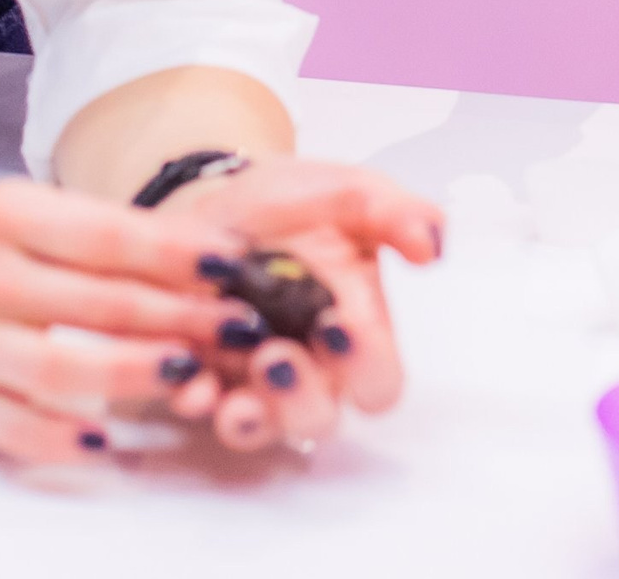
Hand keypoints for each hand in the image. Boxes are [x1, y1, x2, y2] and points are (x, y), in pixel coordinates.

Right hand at [0, 178, 256, 467]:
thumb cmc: (17, 258)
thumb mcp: (56, 225)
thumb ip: (130, 239)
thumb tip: (232, 260)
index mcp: (2, 212)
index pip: (105, 234)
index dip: (176, 253)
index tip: (237, 267)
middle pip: (93, 300)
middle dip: (177, 315)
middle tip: (241, 328)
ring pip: (57, 368)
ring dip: (133, 371)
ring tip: (192, 373)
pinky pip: (18, 431)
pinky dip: (68, 438)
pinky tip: (115, 438)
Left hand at [166, 155, 446, 453]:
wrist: (219, 196)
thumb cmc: (296, 203)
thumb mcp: (350, 192)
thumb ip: (394, 213)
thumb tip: (432, 245)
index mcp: (356, 332)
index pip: (379, 381)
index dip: (366, 369)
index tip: (340, 325)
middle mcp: (309, 369)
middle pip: (319, 420)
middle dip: (299, 399)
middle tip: (275, 355)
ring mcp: (252, 379)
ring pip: (260, 427)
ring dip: (249, 414)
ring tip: (231, 385)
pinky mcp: (201, 374)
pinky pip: (199, 405)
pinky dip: (193, 397)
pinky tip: (186, 374)